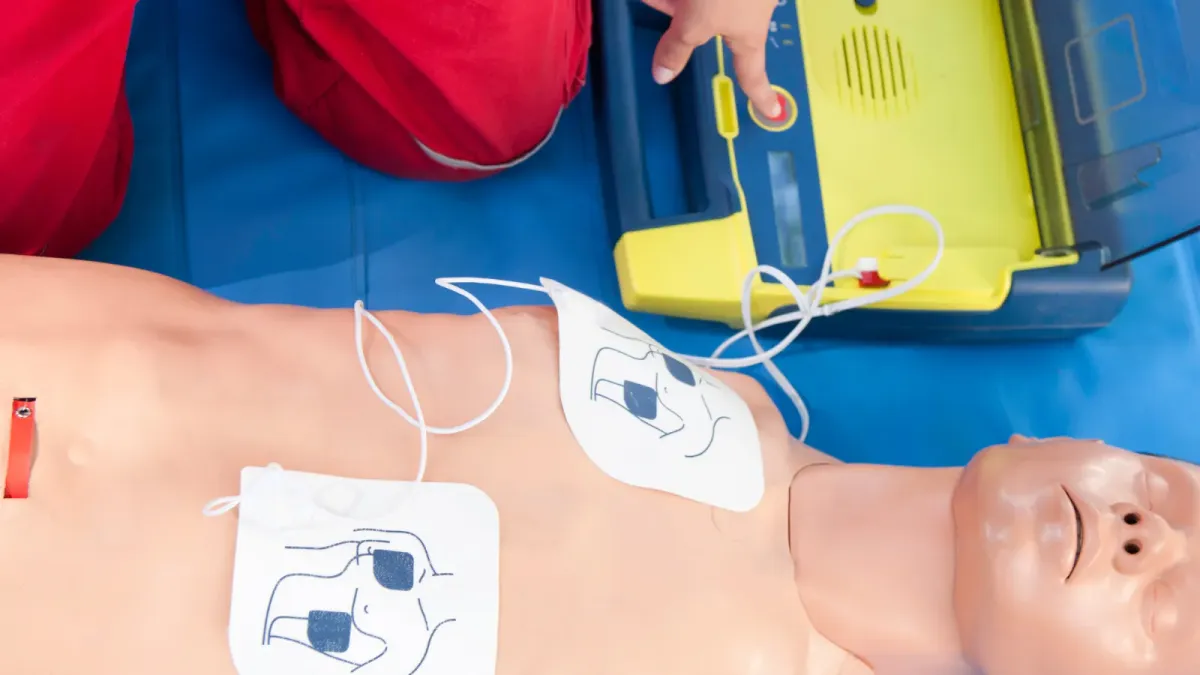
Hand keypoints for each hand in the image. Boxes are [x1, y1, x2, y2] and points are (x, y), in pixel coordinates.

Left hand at [645, 0, 781, 118]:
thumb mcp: (697, 19)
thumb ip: (677, 46)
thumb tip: (662, 77)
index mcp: (747, 33)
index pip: (753, 74)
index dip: (760, 95)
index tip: (770, 111)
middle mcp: (746, 12)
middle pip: (707, 24)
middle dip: (679, 14)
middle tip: (660, 2)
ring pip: (699, 2)